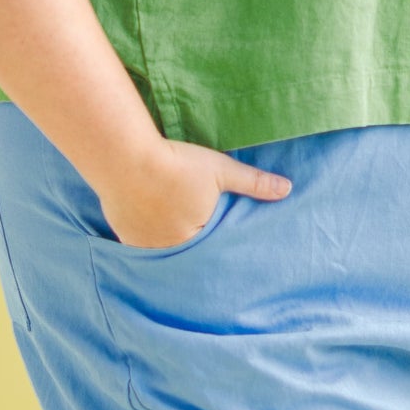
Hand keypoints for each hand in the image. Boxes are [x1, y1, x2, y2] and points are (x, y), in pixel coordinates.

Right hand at [98, 139, 290, 250]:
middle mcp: (167, 249)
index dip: (214, 240)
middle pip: (184, 251)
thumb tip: (287, 189)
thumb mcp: (221, 170)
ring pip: (160, 250)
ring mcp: (141, 245)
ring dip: (166, 241)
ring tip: (170, 228)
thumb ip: (254, 183)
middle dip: (190, 244)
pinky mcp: (122, 235)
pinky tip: (148, 223)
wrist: (124, 157)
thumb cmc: (176, 163)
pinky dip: (145, 235)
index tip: (216, 236)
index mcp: (194, 238)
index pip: (211, 248)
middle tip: (191, 231)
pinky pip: (138, 243)